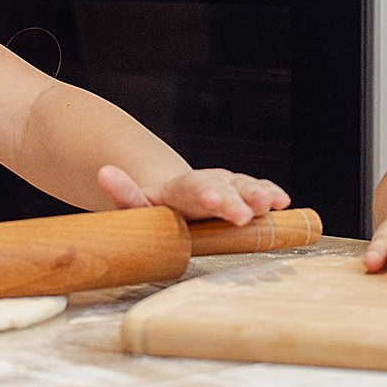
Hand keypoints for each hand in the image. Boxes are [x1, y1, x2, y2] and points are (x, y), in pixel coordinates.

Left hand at [97, 163, 290, 225]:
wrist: (174, 199)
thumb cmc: (155, 209)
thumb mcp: (134, 205)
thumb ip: (123, 192)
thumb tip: (104, 172)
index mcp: (180, 189)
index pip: (193, 188)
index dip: (206, 195)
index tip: (214, 201)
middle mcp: (208, 182)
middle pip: (223, 187)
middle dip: (236, 199)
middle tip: (246, 213)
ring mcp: (227, 187)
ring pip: (245, 186)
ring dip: (259, 195)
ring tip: (271, 204)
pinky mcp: (242, 195)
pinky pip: (259, 192)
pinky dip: (271, 194)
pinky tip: (283, 203)